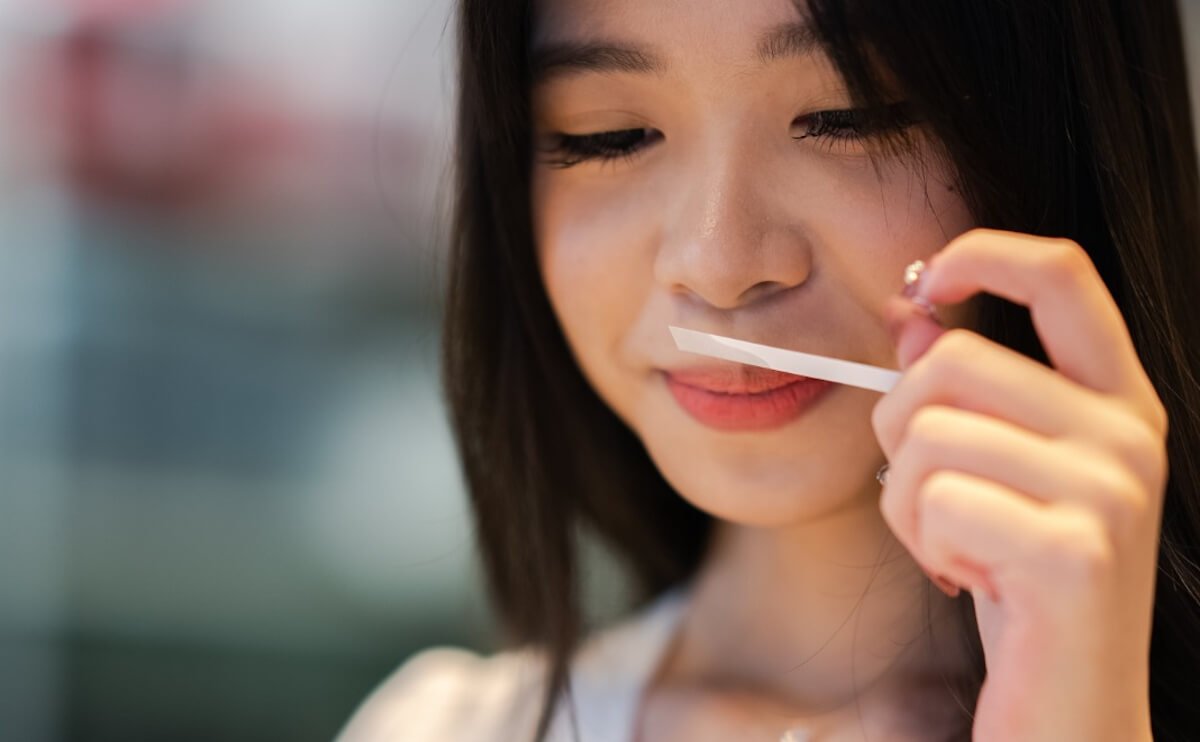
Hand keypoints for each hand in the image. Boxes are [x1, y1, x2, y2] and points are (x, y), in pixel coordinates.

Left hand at [871, 228, 1166, 741]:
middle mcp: (1128, 436)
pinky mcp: (1072, 552)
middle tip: (925, 494)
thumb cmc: (1020, 582)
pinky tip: (967, 578)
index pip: (1062, 274)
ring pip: (926, 435)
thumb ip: (964, 392)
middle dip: (897, 430)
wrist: (1066, 705)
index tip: (922, 282)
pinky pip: (934, 502)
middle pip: (947, 363)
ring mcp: (1109, 492)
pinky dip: (923, 544)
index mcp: (1116, 402)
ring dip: (905, 502)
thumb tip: (913, 316)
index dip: (981, 254)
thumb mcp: (995, 472)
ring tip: (950, 545)